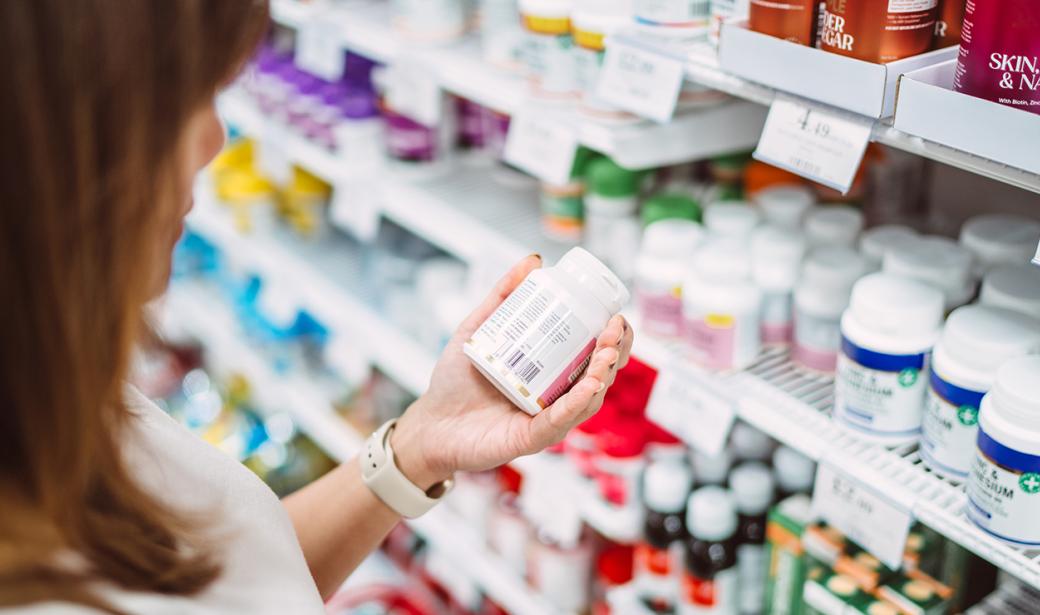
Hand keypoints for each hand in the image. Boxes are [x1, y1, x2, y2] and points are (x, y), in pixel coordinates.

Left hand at [390, 255, 633, 489]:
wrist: (430, 422)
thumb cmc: (455, 381)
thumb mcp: (478, 329)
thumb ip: (502, 296)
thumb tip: (533, 261)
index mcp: (553, 373)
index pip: (596, 354)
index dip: (615, 338)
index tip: (616, 316)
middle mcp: (558, 397)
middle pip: (601, 375)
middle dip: (616, 352)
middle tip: (614, 329)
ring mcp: (548, 419)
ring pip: (589, 399)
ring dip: (603, 374)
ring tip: (606, 352)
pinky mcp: (532, 438)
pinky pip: (561, 421)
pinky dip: (578, 403)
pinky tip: (589, 385)